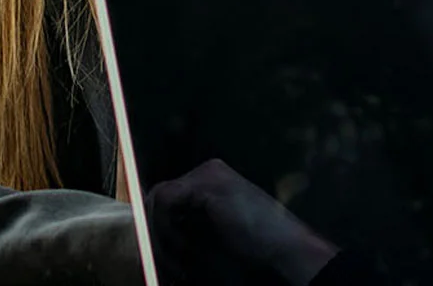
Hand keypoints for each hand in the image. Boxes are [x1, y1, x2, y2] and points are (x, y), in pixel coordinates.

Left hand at [147, 159, 352, 285]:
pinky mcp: (207, 183)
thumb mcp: (209, 234)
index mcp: (210, 180)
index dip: (158, 226)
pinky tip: (184, 248)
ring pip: (158, 197)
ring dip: (160, 233)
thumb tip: (150, 234)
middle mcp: (208, 170)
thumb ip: (183, 226)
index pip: (168, 196)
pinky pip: (166, 201)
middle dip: (155, 231)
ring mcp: (208, 173)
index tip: (158, 256)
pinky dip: (167, 227)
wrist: (282, 245)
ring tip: (176, 259)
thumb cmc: (252, 244)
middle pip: (159, 194)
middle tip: (161, 261)